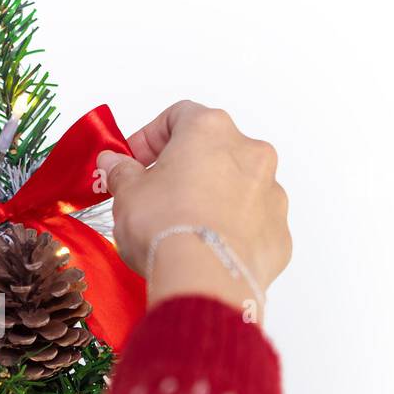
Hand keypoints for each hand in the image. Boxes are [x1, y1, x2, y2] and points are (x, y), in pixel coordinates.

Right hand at [97, 100, 289, 317]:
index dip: (151, 137)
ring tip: (183, 226)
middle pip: (213, 149)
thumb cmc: (167, 227)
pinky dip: (232, 229)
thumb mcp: (127, 193)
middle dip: (185, 168)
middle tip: (156, 193)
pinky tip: (207, 248)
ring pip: (238, 185)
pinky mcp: (278, 231)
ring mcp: (270, 192)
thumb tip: (115, 165)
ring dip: (213, 197)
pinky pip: (253, 222)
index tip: (134, 160)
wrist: (203, 278)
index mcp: (210, 130)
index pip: (178, 116)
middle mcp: (249, 153)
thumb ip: (121, 172)